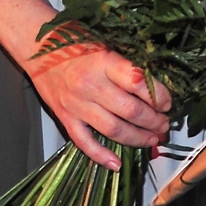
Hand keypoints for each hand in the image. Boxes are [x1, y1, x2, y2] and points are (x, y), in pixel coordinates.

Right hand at [24, 41, 171, 170]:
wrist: (38, 49)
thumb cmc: (76, 41)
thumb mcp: (106, 43)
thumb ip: (127, 64)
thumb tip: (155, 84)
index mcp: (104, 62)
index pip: (139, 83)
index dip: (159, 96)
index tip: (168, 102)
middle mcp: (91, 85)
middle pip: (130, 111)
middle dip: (153, 122)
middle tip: (165, 126)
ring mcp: (76, 105)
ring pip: (113, 129)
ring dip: (137, 138)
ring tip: (152, 140)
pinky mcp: (64, 118)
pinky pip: (84, 142)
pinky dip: (101, 156)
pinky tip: (117, 164)